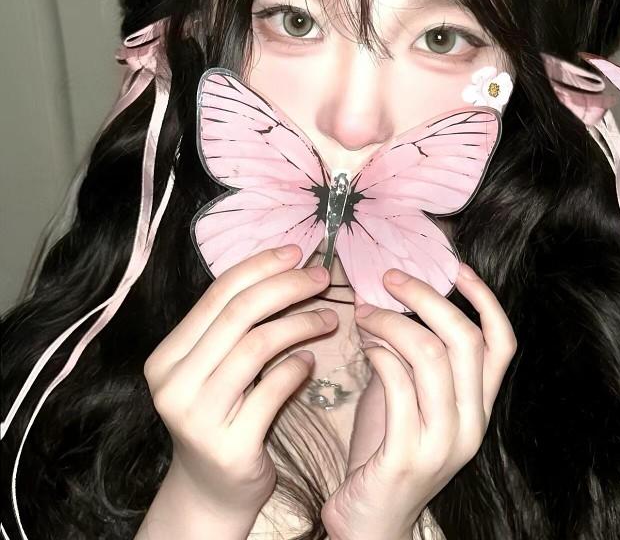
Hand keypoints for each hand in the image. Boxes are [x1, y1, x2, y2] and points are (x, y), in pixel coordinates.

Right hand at [142, 245, 336, 518]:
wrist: (211, 490)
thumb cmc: (220, 414)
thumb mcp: (214, 367)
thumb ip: (234, 326)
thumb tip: (285, 267)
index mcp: (167, 355)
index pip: (218, 293)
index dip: (261, 266)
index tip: (297, 252)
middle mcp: (173, 382)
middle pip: (239, 313)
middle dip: (287, 286)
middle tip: (322, 277)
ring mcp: (198, 416)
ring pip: (258, 346)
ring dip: (301, 323)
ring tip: (328, 319)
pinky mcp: (228, 445)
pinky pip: (273, 391)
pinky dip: (297, 368)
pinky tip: (310, 360)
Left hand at [320, 263, 516, 539]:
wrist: (370, 518)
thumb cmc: (387, 446)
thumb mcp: (408, 393)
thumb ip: (410, 353)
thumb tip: (391, 298)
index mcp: (479, 405)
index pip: (503, 344)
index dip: (485, 299)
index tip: (457, 267)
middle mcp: (472, 423)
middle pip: (465, 339)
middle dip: (425, 297)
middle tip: (389, 278)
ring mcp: (444, 442)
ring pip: (430, 356)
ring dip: (392, 322)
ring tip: (365, 313)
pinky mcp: (407, 455)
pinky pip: (398, 386)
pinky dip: (379, 354)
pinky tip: (364, 347)